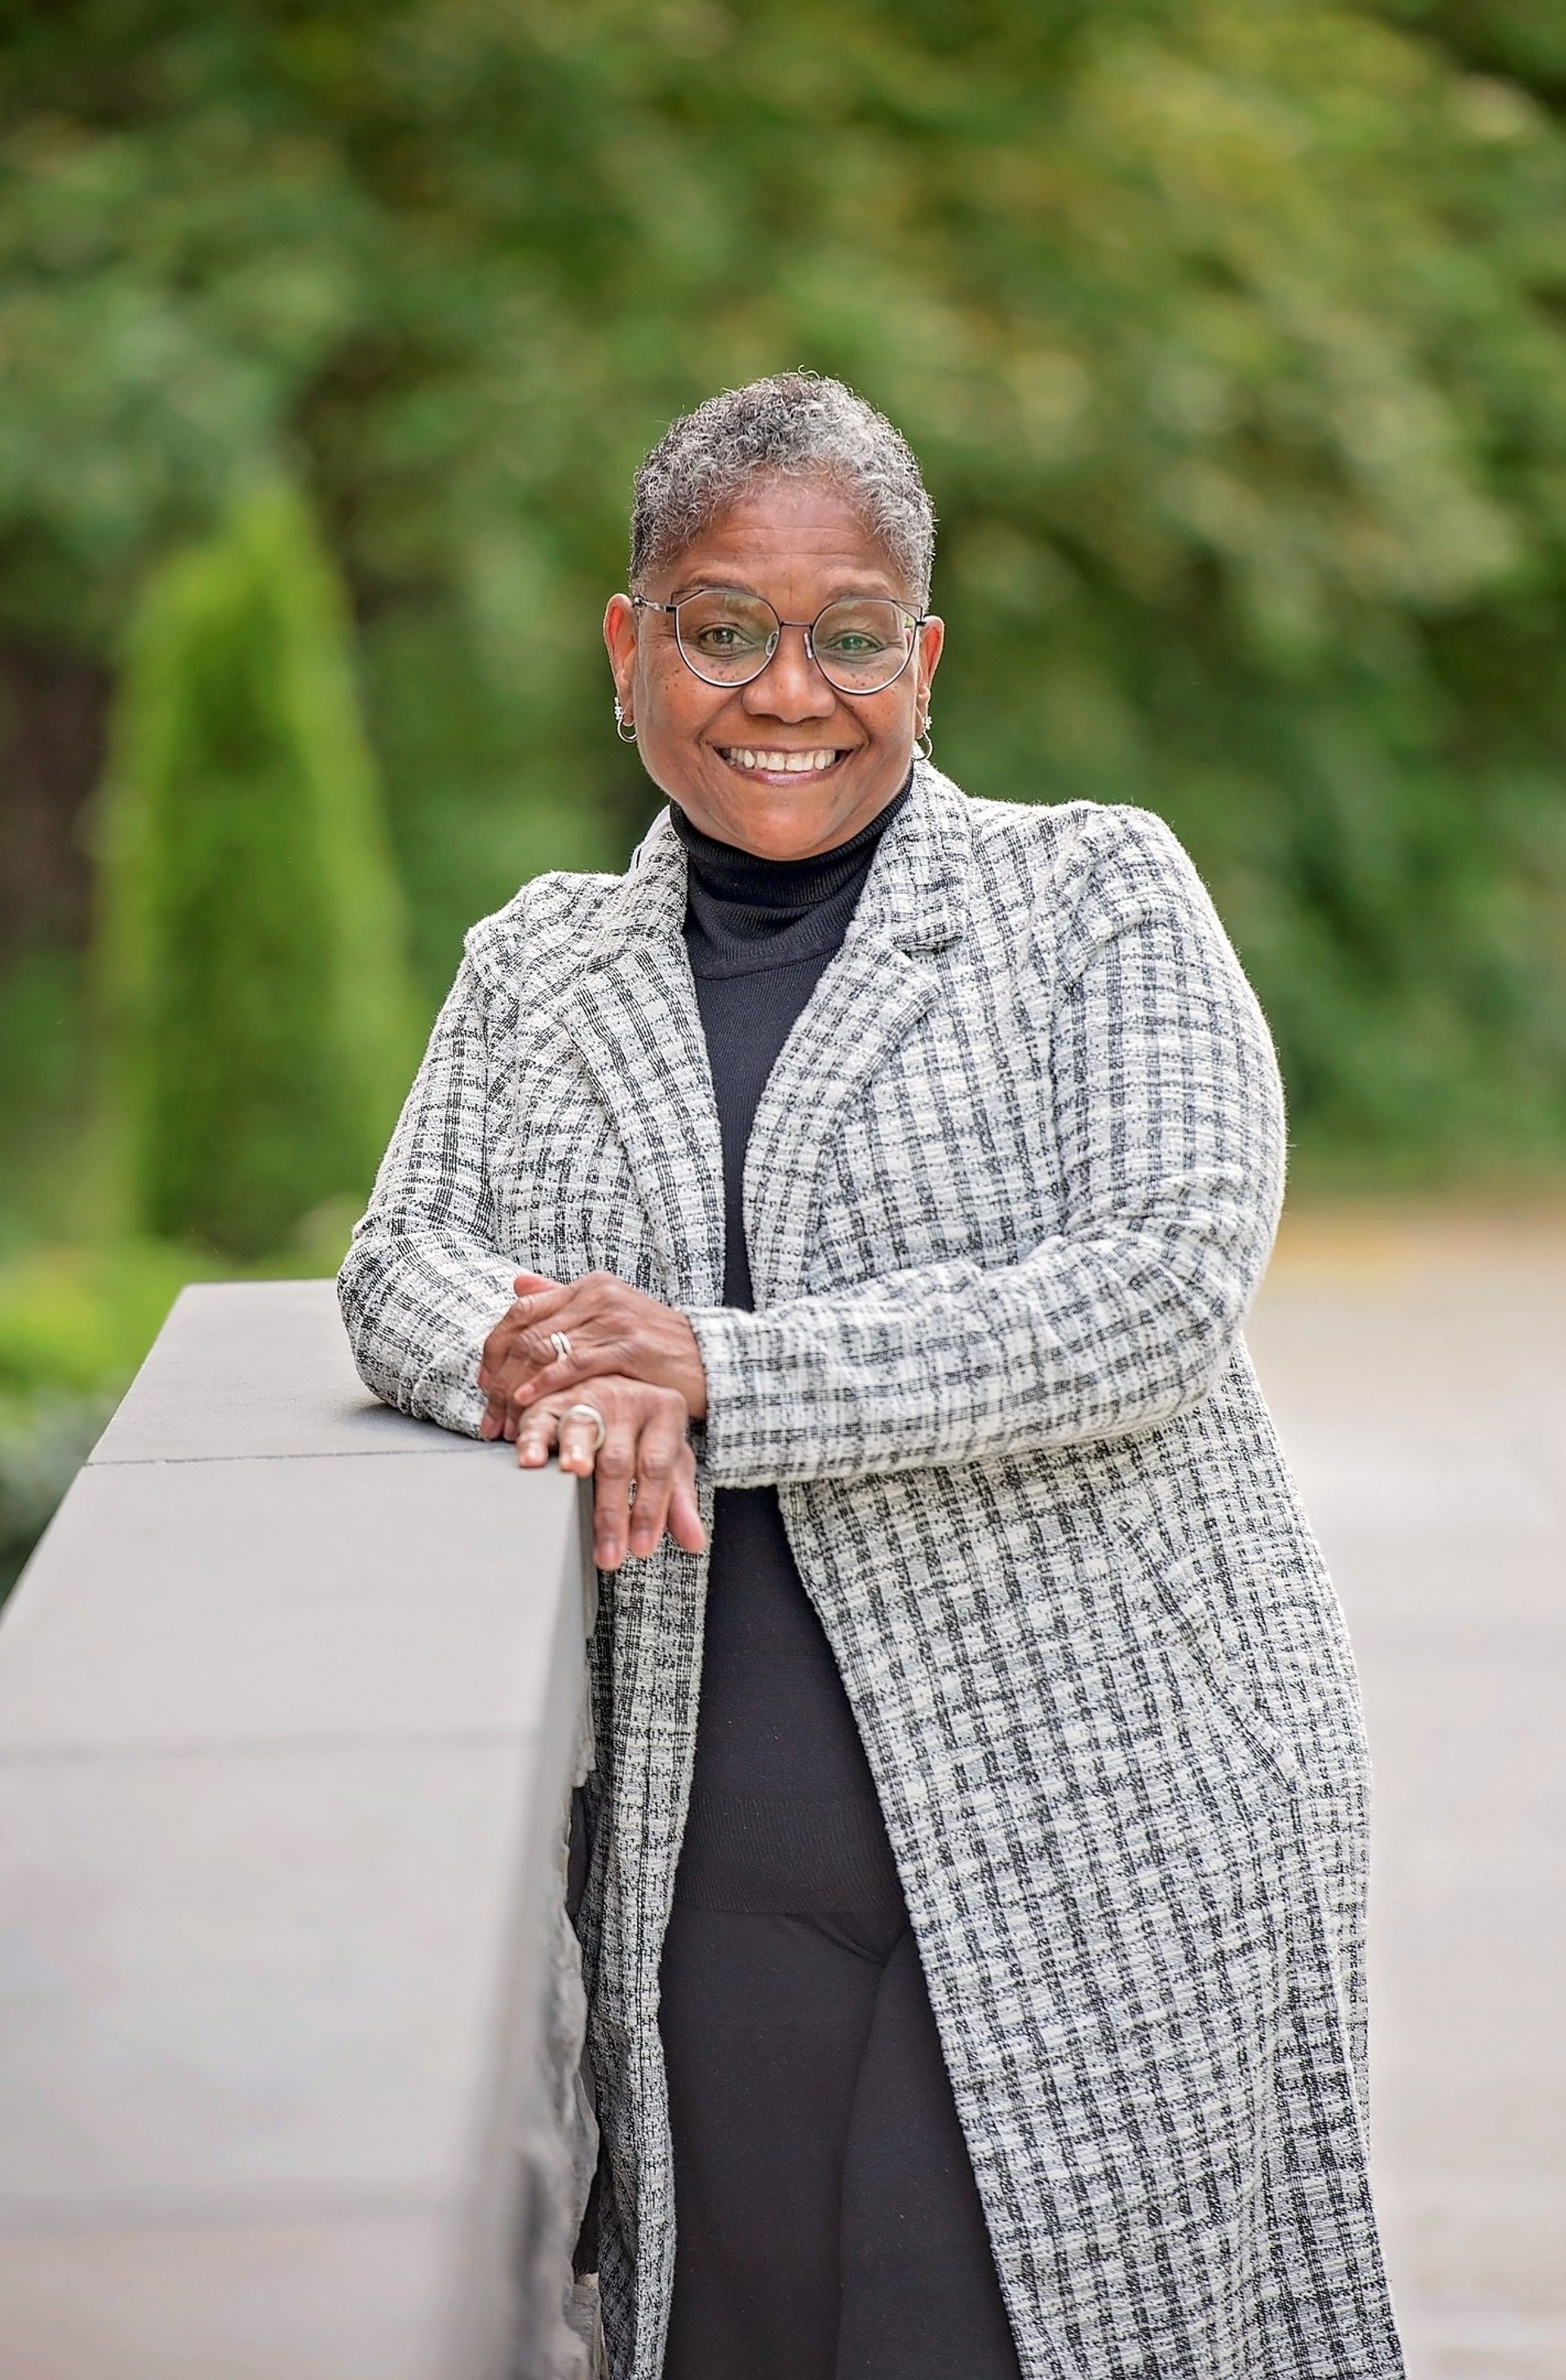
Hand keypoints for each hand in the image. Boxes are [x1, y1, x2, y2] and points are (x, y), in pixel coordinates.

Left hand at [479, 1270, 707, 1438]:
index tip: (483, 1383)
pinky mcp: (628, 1346)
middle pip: (526, 1334)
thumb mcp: (608, 1317)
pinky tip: (528, 1401)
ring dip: (515, 1389)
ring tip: (504, 1420)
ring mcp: (613, 1319)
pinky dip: (545, 1384)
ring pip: (543, 1350)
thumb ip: (563, 1300)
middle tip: (489, 1415)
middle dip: (499, 1379)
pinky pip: (574, 1364)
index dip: (494, 1349)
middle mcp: (597, 1296)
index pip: (522, 1311)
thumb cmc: (656, 1348)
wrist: (709, 1360)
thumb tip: (517, 1284)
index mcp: (588, 1287)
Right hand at [513, 1375, 705, 1570]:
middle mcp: (627, 1401)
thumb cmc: (645, 1431)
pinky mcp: (552, 1403)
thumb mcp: (671, 1459)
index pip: (658, 1467)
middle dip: (611, 1510)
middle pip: (618, 1460)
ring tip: (574, 1475)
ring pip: (581, 1429)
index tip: (641, 1547)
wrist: (618, 1382)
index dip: (650, 1509)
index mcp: (664, 1413)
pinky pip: (541, 1421)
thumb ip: (679, 1500)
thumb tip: (693, 1542)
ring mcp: (588, 1398)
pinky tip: (531, 1461)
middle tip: (608, 1552)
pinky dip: (533, 1441)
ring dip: (576, 1452)